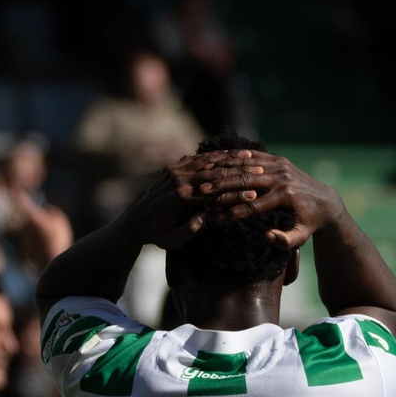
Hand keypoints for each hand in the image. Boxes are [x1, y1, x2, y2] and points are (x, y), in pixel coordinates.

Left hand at [124, 150, 250, 249]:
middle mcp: (175, 180)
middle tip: (259, 172)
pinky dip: (213, 157)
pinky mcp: (171, 167)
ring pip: (204, 161)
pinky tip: (231, 155)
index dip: (233, 194)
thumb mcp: (171, 241)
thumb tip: (204, 220)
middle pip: (211, 173)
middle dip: (236, 173)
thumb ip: (187, 232)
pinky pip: (195, 159)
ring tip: (250, 159)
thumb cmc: (157, 235)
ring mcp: (172, 171)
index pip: (211, 193)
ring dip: (228, 160)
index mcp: (177, 198)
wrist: (136, 220)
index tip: (253, 195)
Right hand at [191, 150, 344, 250]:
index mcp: (284, 197)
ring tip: (205, 177)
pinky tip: (219, 161)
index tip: (215, 219)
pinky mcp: (279, 160)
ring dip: (224, 171)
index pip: (253, 205)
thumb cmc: (309, 223)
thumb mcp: (301, 237)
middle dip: (222, 188)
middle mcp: (281, 178)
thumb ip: (285, 240)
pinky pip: (254, 157)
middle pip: (245, 182)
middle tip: (201, 193)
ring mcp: (280, 166)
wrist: (325, 200)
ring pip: (246, 167)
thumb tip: (266, 237)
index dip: (232, 213)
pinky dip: (236, 159)